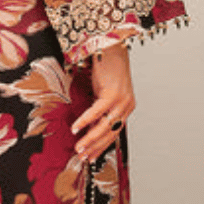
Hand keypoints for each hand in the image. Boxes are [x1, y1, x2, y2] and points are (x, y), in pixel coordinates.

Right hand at [71, 42, 134, 161]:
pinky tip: (76, 127)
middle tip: (82, 157)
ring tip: (79, 148)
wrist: (111, 47)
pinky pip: (97, 111)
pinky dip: (85, 120)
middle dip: (95, 147)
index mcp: (126, 107)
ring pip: (105, 126)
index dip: (101, 146)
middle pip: (110, 132)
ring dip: (90, 138)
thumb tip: (87, 126)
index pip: (114, 132)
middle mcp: (127, 106)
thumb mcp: (102, 92)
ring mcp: (121, 100)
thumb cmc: (106, 68)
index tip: (90, 157)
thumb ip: (99, 109)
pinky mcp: (113, 93)